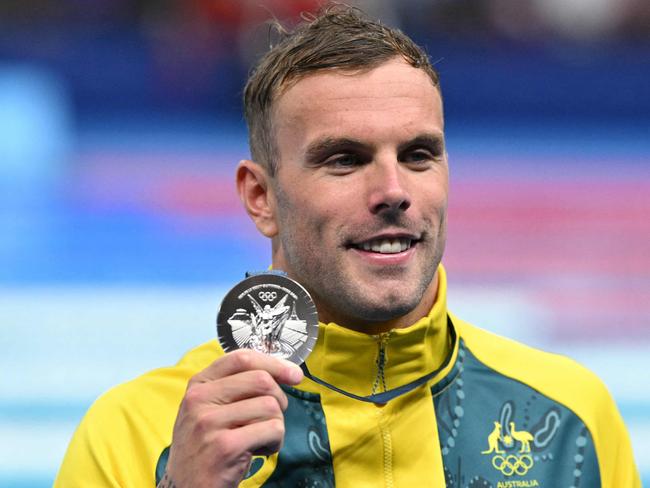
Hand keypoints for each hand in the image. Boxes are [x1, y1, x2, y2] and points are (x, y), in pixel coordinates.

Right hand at [163, 349, 302, 487]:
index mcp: (198, 385)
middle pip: (261, 380)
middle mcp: (199, 399)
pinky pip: (272, 430)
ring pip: (270, 406)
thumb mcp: (208, 410)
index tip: (293, 374)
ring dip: (276, 425)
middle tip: (272, 418)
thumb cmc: (206, 448)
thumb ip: (235, 387)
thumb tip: (284, 371)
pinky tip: (260, 451)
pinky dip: (275, 442)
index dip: (274, 363)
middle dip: (279, 399)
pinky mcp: (225, 446)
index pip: (242, 358)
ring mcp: (209, 422)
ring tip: (260, 439)